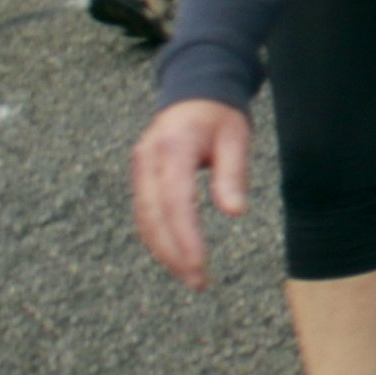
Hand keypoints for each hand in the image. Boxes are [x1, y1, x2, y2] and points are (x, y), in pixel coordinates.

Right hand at [132, 99, 251, 288]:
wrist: (194, 92)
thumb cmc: (219, 115)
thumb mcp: (236, 137)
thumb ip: (232, 174)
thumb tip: (234, 212)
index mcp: (172, 148)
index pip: (174, 200)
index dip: (184, 236)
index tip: (199, 264)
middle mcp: (147, 160)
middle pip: (153, 217)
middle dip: (173, 254)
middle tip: (198, 281)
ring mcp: (139, 170)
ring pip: (145, 220)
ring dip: (164, 252)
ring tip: (191, 277)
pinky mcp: (141, 178)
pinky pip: (145, 214)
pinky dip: (159, 238)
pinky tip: (177, 257)